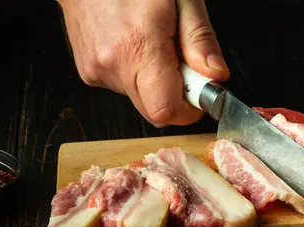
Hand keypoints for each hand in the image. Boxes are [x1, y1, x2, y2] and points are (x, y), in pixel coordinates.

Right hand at [57, 0, 229, 126]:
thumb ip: (199, 40)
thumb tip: (215, 75)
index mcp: (137, 47)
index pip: (165, 111)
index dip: (188, 109)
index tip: (199, 91)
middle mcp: (112, 64)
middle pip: (154, 110)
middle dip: (175, 94)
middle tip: (180, 61)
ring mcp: (96, 70)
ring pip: (140, 98)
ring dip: (154, 82)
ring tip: (152, 44)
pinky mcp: (88, 72)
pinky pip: (122, 87)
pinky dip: (135, 73)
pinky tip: (134, 45)